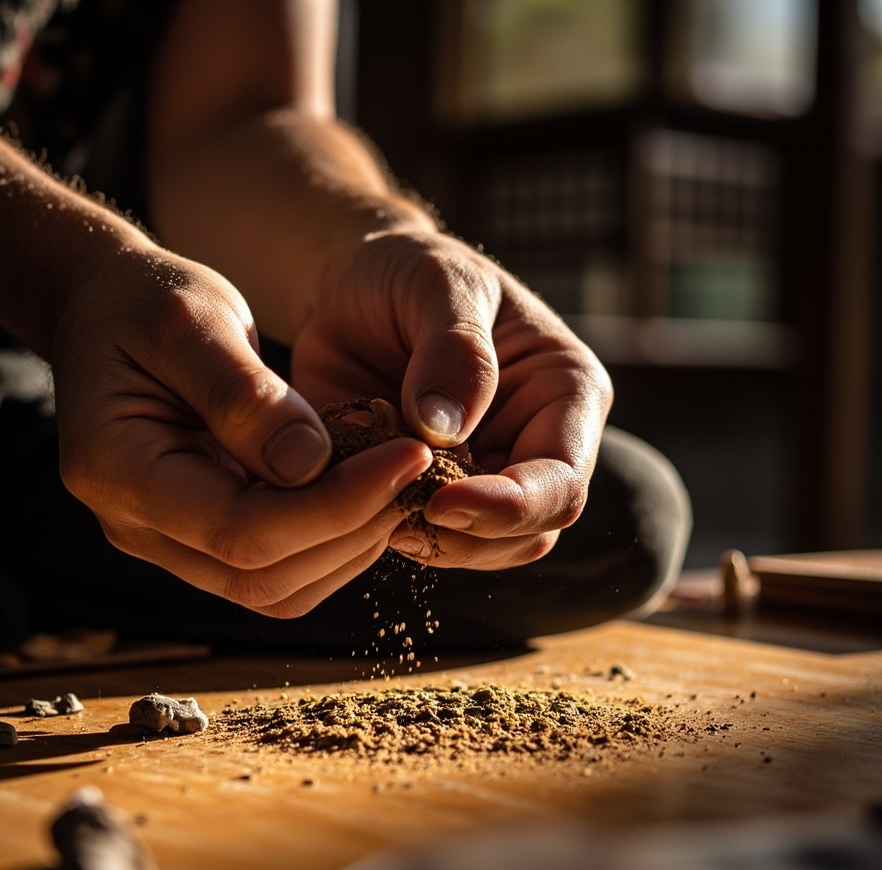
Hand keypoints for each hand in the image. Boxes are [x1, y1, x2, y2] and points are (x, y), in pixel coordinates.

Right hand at [49, 243, 432, 615]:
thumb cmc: (144, 301)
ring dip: (349, 545)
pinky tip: (368, 491)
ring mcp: (167, 540)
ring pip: (275, 588)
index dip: (336, 505)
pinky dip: (331, 541)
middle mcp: (135, 525)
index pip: (240, 530)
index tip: (410, 454)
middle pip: (261, 576)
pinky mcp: (199, 537)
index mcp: (116, 471)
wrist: (106, 310)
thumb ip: (245, 397)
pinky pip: (276, 568)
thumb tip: (314, 469)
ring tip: (399, 480)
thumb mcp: (193, 321)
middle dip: (352, 529)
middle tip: (417, 470)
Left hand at [291, 230, 612, 569]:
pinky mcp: (435, 491)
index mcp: (564, 391)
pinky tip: (359, 505)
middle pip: (530, 531)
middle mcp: (534, 442)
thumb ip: (455, 351)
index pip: (562, 479)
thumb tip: (446, 430)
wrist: (354, 287)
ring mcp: (485, 474)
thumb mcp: (437, 284)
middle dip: (470, 537)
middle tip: (400, 516)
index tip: (443, 502)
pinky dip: (395, 534)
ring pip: (484, 549)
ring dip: (433, 545)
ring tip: (376, 508)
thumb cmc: (408, 270)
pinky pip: (429, 538)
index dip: (510, 506)